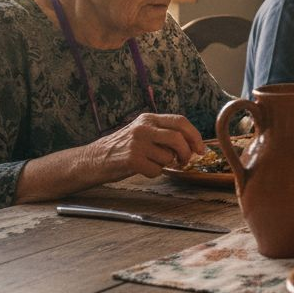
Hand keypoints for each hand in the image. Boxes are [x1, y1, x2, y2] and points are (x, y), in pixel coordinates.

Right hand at [89, 113, 204, 179]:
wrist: (92, 159)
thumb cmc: (121, 148)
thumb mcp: (142, 132)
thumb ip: (163, 134)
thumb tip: (192, 145)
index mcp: (148, 119)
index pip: (180, 121)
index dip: (195, 136)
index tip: (201, 150)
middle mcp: (143, 127)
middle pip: (178, 138)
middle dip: (186, 153)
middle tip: (184, 162)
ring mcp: (137, 143)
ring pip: (168, 157)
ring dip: (164, 165)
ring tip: (150, 163)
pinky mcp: (132, 159)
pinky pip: (156, 170)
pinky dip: (153, 173)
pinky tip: (141, 169)